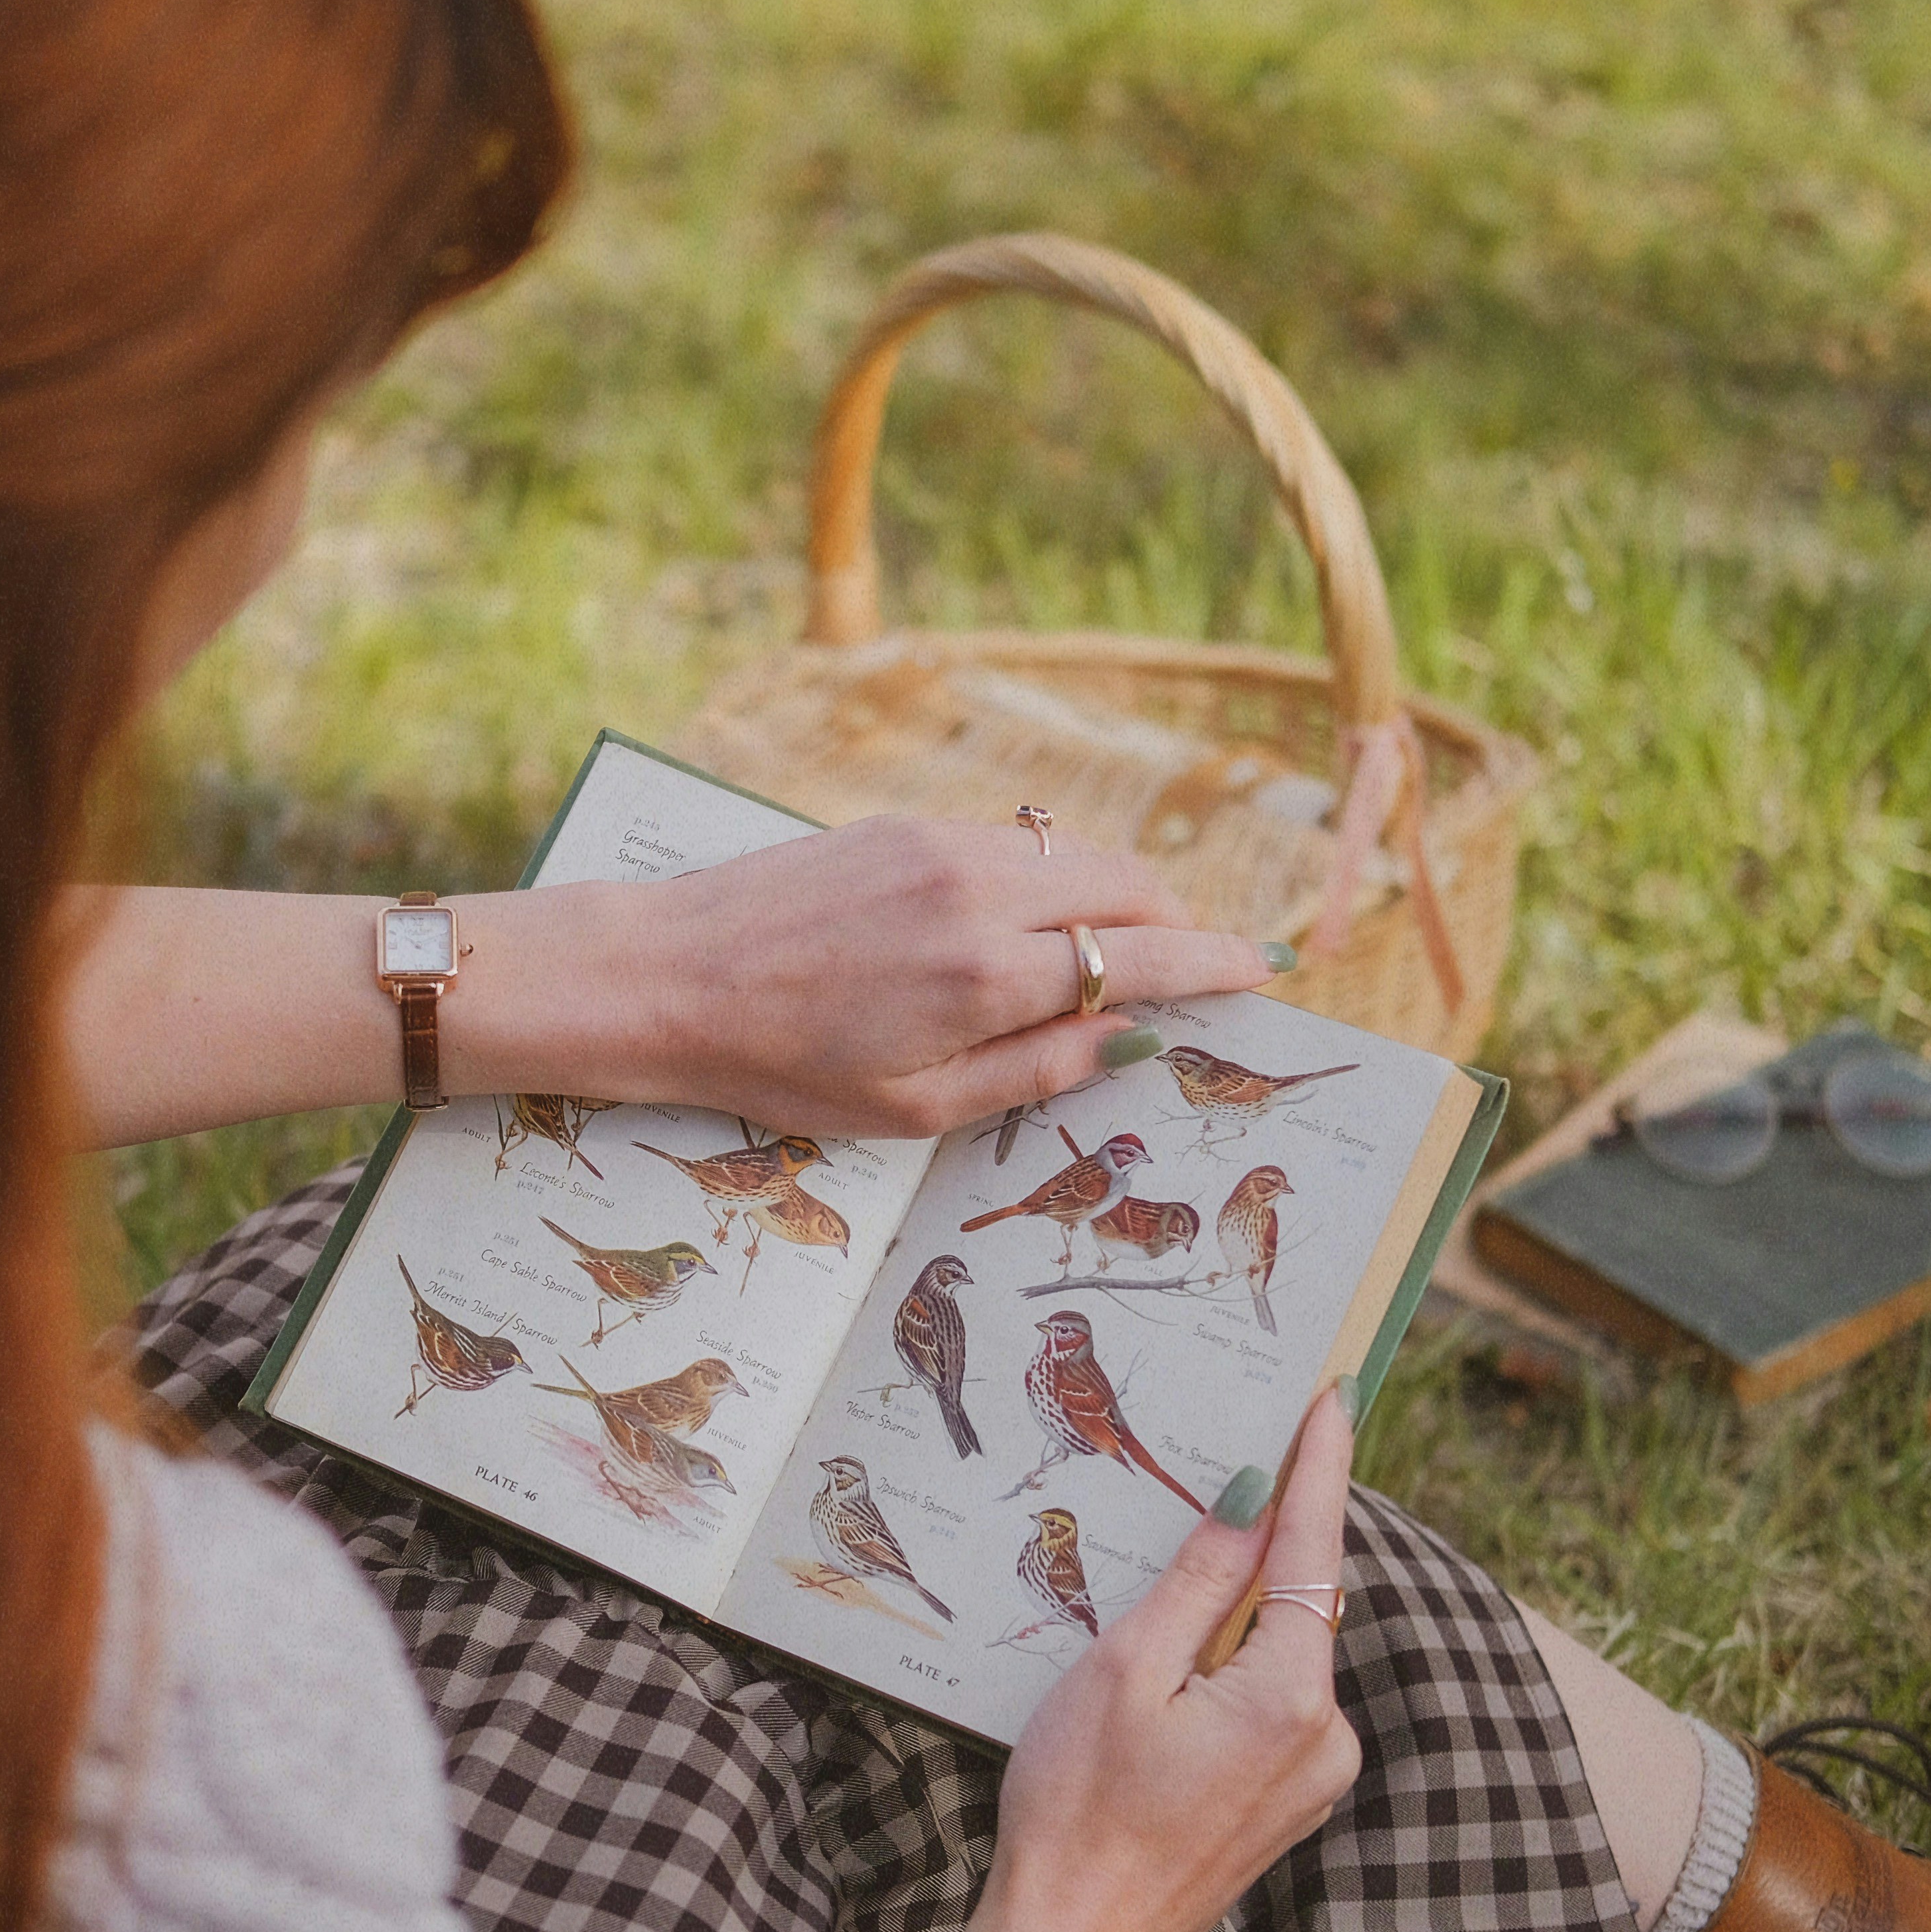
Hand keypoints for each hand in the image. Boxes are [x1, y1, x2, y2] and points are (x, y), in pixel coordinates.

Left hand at [622, 814, 1278, 1138]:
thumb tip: (1132, 1040)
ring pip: (1077, 852)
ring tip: (1126, 945)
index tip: (1262, 977)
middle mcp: (980, 892)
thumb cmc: (782, 1065)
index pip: (1146, 957)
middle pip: (1131, 884)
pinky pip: (1017, 839)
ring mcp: (942, 844)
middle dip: (1181, 923)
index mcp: (989, 975)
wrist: (668, 977)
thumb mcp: (916, 1108)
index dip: (1216, 966)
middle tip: (1199, 966)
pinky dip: (1053, 871)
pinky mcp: (904, 824)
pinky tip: (1037, 917)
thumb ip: (1037, 1070)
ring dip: (1122, 891)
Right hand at [981, 1386, 1361, 1931]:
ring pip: (1279, 1656)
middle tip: (1223, 1476)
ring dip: (1230, 1621)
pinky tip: (1165, 1680)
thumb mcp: (1122, 1672)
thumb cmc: (1078, 1809)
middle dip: (1260, 1546)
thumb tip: (1251, 1502)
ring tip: (1154, 1616)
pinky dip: (1228, 1671)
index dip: (1319, 1469)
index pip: (1312, 1552)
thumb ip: (1194, 1583)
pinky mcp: (1287, 1804)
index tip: (1334, 1397)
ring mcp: (1312, 1779)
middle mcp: (1325, 1739)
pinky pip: (1269, 1704)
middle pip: (1298, 1605)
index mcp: (1289, 1698)